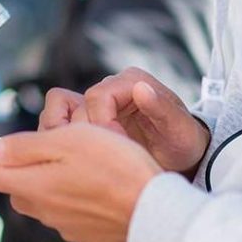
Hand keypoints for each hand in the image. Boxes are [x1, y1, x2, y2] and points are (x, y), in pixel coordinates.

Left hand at [0, 123, 160, 241]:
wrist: (156, 209)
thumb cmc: (116, 167)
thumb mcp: (69, 140)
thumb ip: (27, 146)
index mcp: (33, 185)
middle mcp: (43, 211)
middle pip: (17, 185)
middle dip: (25, 164)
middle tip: (52, 143)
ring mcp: (65, 227)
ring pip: (46, 198)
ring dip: (55, 180)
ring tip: (86, 161)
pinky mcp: (87, 237)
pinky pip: (72, 213)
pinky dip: (79, 198)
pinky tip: (101, 186)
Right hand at [44, 68, 210, 175]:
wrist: (182, 156)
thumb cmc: (183, 141)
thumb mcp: (179, 128)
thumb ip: (161, 107)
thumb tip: (141, 88)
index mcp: (131, 81)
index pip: (98, 97)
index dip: (102, 124)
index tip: (117, 148)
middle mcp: (110, 87)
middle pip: (76, 107)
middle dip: (87, 137)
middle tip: (104, 160)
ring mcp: (96, 104)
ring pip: (58, 111)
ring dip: (66, 138)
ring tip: (84, 160)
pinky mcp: (87, 119)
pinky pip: (58, 121)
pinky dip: (60, 138)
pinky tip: (74, 159)